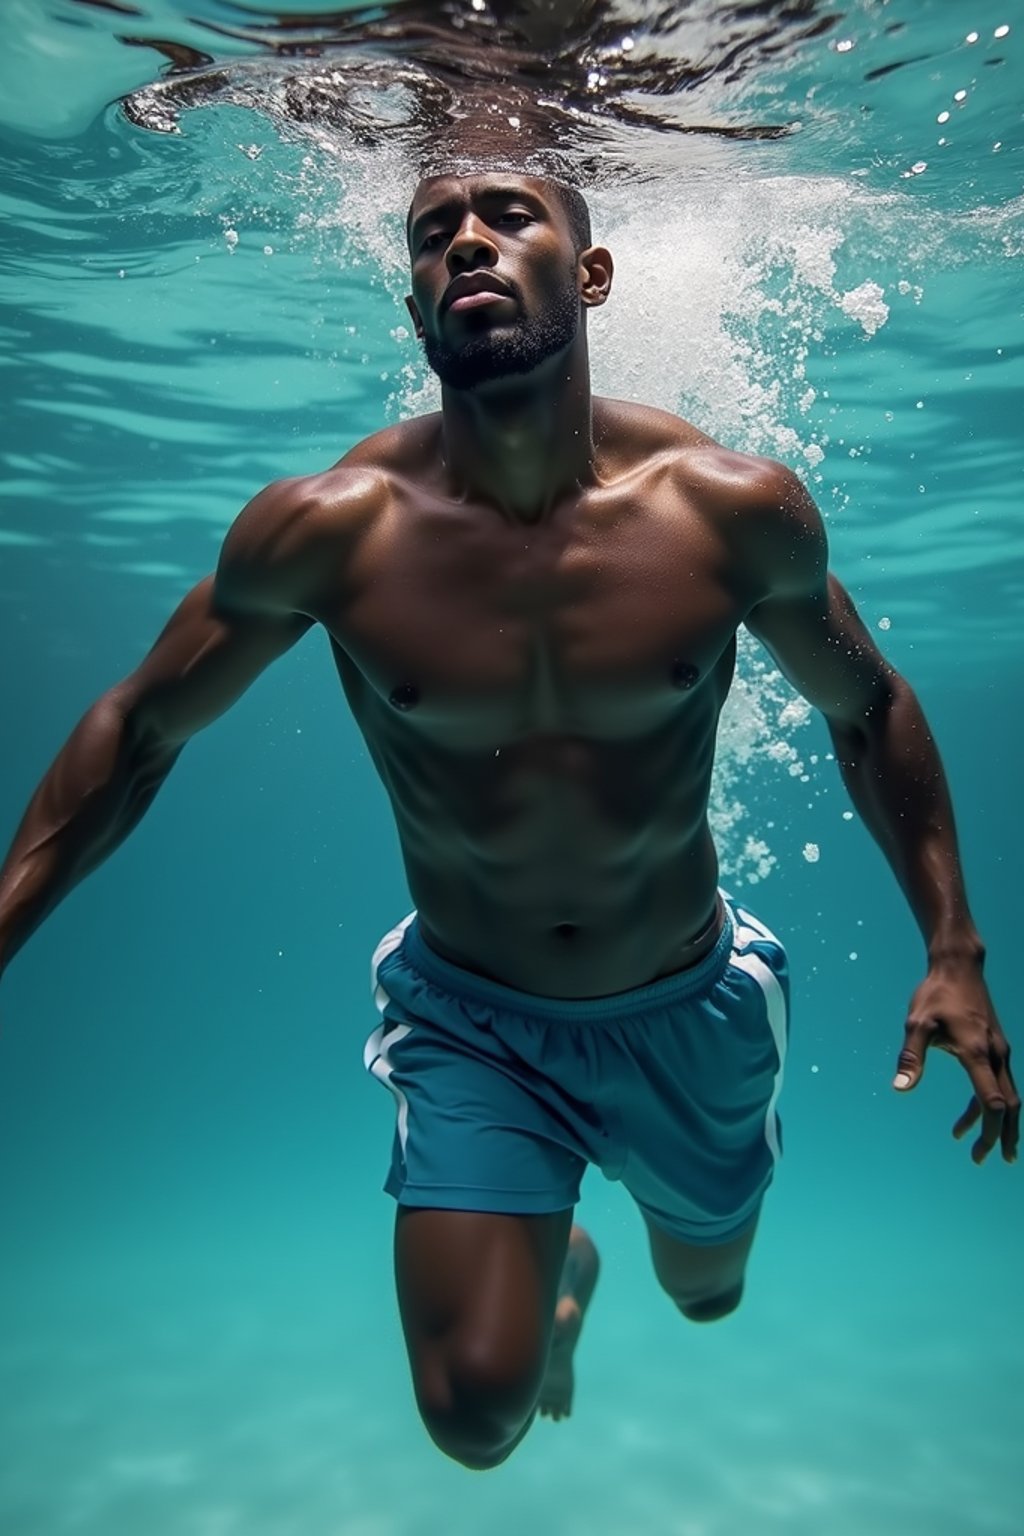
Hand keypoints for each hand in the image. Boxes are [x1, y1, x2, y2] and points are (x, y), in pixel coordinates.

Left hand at [893, 961, 1018, 1163]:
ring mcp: (1000, 1051)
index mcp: (978, 1053)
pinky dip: (990, 1103)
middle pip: (1009, 1106)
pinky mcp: (997, 1048)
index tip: (979, 1151)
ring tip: (981, 1149)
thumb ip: (911, 1056)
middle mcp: (996, 1055)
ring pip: (1010, 1096)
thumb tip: (900, 1088)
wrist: (959, 967)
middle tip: (986, 1160)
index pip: (992, 1102)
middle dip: (1000, 1136)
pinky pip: (1000, 1083)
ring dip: (999, 1125)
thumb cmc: (935, 994)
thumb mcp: (917, 1023)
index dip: (988, 1129)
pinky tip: (969, 1116)